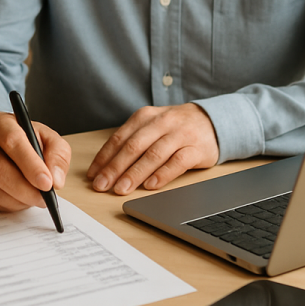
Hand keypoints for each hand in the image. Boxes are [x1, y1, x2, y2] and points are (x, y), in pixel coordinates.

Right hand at [0, 112, 70, 211]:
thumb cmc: (22, 140)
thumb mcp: (45, 136)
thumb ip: (57, 153)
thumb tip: (56, 181)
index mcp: (0, 123)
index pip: (13, 141)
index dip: (30, 164)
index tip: (47, 183)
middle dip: (25, 189)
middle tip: (44, 198)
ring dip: (17, 200)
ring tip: (34, 199)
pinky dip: (7, 205)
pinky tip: (18, 200)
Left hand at [87, 103, 218, 194]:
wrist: (211, 121)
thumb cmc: (174, 128)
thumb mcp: (151, 126)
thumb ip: (131, 141)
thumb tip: (105, 166)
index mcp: (144, 117)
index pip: (119, 138)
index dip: (104, 157)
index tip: (92, 175)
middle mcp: (161, 123)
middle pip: (133, 146)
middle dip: (115, 167)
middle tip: (102, 185)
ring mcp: (179, 135)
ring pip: (153, 155)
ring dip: (135, 173)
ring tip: (121, 189)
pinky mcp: (196, 149)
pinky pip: (177, 162)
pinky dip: (162, 175)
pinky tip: (151, 186)